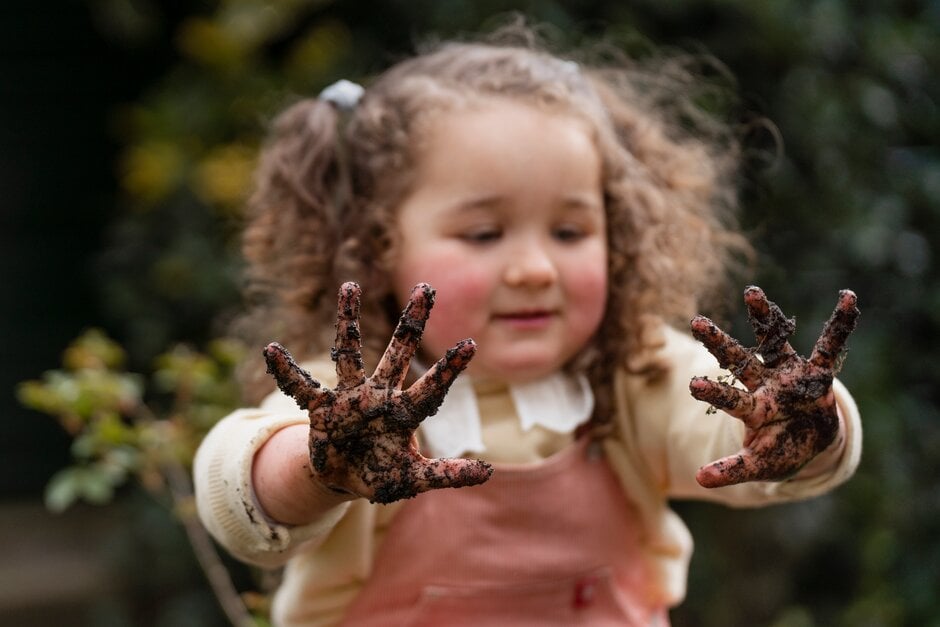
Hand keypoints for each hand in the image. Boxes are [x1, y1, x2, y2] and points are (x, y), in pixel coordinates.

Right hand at [263, 282, 492, 503]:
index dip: (449, 368)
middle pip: (399, 352)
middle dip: (412, 323)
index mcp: (404, 412)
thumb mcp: (414, 478)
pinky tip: (271, 349)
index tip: (471, 343)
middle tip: (427, 288)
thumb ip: (448, 474)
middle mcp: (379, 395)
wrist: (343, 480)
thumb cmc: (382, 473)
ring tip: (350, 286)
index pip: (432, 388)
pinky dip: (286, 371)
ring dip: (347, 321)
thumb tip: (489, 472)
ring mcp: (349, 396)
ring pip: (349, 352)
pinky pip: (301, 387)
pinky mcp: (322, 408)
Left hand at [689, 286, 858, 487]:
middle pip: (739, 361)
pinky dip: (841, 325)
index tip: (693, 384)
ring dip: (765, 317)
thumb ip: (730, 470)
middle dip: (719, 343)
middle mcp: (766, 385)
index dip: (714, 393)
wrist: (808, 442)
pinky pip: (830, 347)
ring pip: (774, 342)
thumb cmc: (780, 451)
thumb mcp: (757, 465)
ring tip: (750, 292)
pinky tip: (849, 298)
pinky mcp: (817, 373)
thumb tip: (698, 479)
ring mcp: (789, 375)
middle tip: (697, 322)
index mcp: (753, 409)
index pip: (729, 398)